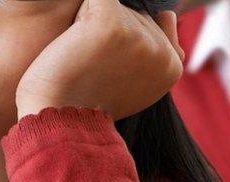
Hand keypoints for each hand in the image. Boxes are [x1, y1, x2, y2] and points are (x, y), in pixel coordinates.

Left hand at [16, 0, 184, 119]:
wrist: (58, 123)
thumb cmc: (84, 105)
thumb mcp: (132, 87)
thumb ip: (154, 54)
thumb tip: (168, 14)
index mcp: (171, 68)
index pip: (151, 26)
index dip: (121, 44)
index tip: (106, 70)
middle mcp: (161, 51)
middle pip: (133, 15)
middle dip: (107, 33)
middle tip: (91, 68)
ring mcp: (139, 36)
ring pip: (115, 6)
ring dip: (91, 25)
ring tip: (82, 60)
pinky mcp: (111, 24)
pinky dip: (80, 14)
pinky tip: (74, 42)